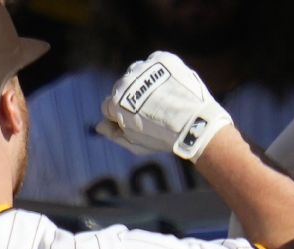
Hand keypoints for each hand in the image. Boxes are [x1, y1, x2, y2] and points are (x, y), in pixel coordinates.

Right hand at [98, 51, 232, 159]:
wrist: (193, 123)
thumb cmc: (163, 137)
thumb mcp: (136, 144)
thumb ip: (115, 134)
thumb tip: (99, 126)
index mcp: (115, 101)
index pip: (109, 105)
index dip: (122, 116)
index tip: (138, 122)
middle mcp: (125, 80)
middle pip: (122, 88)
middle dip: (133, 98)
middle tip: (154, 111)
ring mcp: (144, 68)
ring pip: (138, 73)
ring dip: (146, 83)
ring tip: (164, 98)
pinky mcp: (162, 59)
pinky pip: (156, 63)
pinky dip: (161, 72)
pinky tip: (171, 86)